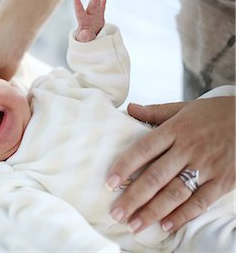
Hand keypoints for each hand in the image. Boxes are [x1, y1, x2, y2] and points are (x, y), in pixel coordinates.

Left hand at [74, 0, 106, 41]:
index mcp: (82, 21)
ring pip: (96, 5)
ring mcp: (94, 16)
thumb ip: (84, 36)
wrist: (89, 39)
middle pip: (91, 6)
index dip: (77, 4)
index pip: (79, 11)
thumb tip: (85, 33)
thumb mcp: (84, 39)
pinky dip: (102, 3)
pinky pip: (101, 9)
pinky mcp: (99, 17)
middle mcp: (88, 16)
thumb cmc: (84, 39)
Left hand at [106, 96, 234, 232]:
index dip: (125, 166)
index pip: (144, 149)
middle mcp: (189, 149)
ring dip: (153, 211)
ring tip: (134, 224)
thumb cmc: (216, 113)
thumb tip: (129, 108)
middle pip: (156, 176)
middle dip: (134, 197)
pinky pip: (201, 202)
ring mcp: (206, 167)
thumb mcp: (185, 107)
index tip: (109, 183)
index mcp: (176, 130)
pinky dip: (183, 215)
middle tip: (116, 213)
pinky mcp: (223, 182)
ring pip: (175, 193)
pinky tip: (166, 225)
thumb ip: (156, 111)